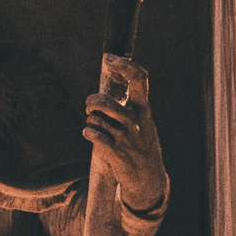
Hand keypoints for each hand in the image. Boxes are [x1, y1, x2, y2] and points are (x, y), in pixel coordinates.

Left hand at [83, 60, 165, 209]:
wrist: (147, 179)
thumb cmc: (140, 145)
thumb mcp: (142, 122)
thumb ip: (129, 105)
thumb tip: (113, 82)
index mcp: (144, 110)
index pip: (139, 80)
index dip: (125, 65)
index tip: (109, 57)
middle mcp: (136, 122)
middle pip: (105, 102)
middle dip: (92, 102)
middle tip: (90, 107)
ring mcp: (127, 138)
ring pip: (96, 120)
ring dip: (91, 123)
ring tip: (96, 128)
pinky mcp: (116, 153)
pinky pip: (94, 136)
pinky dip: (89, 134)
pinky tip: (90, 135)